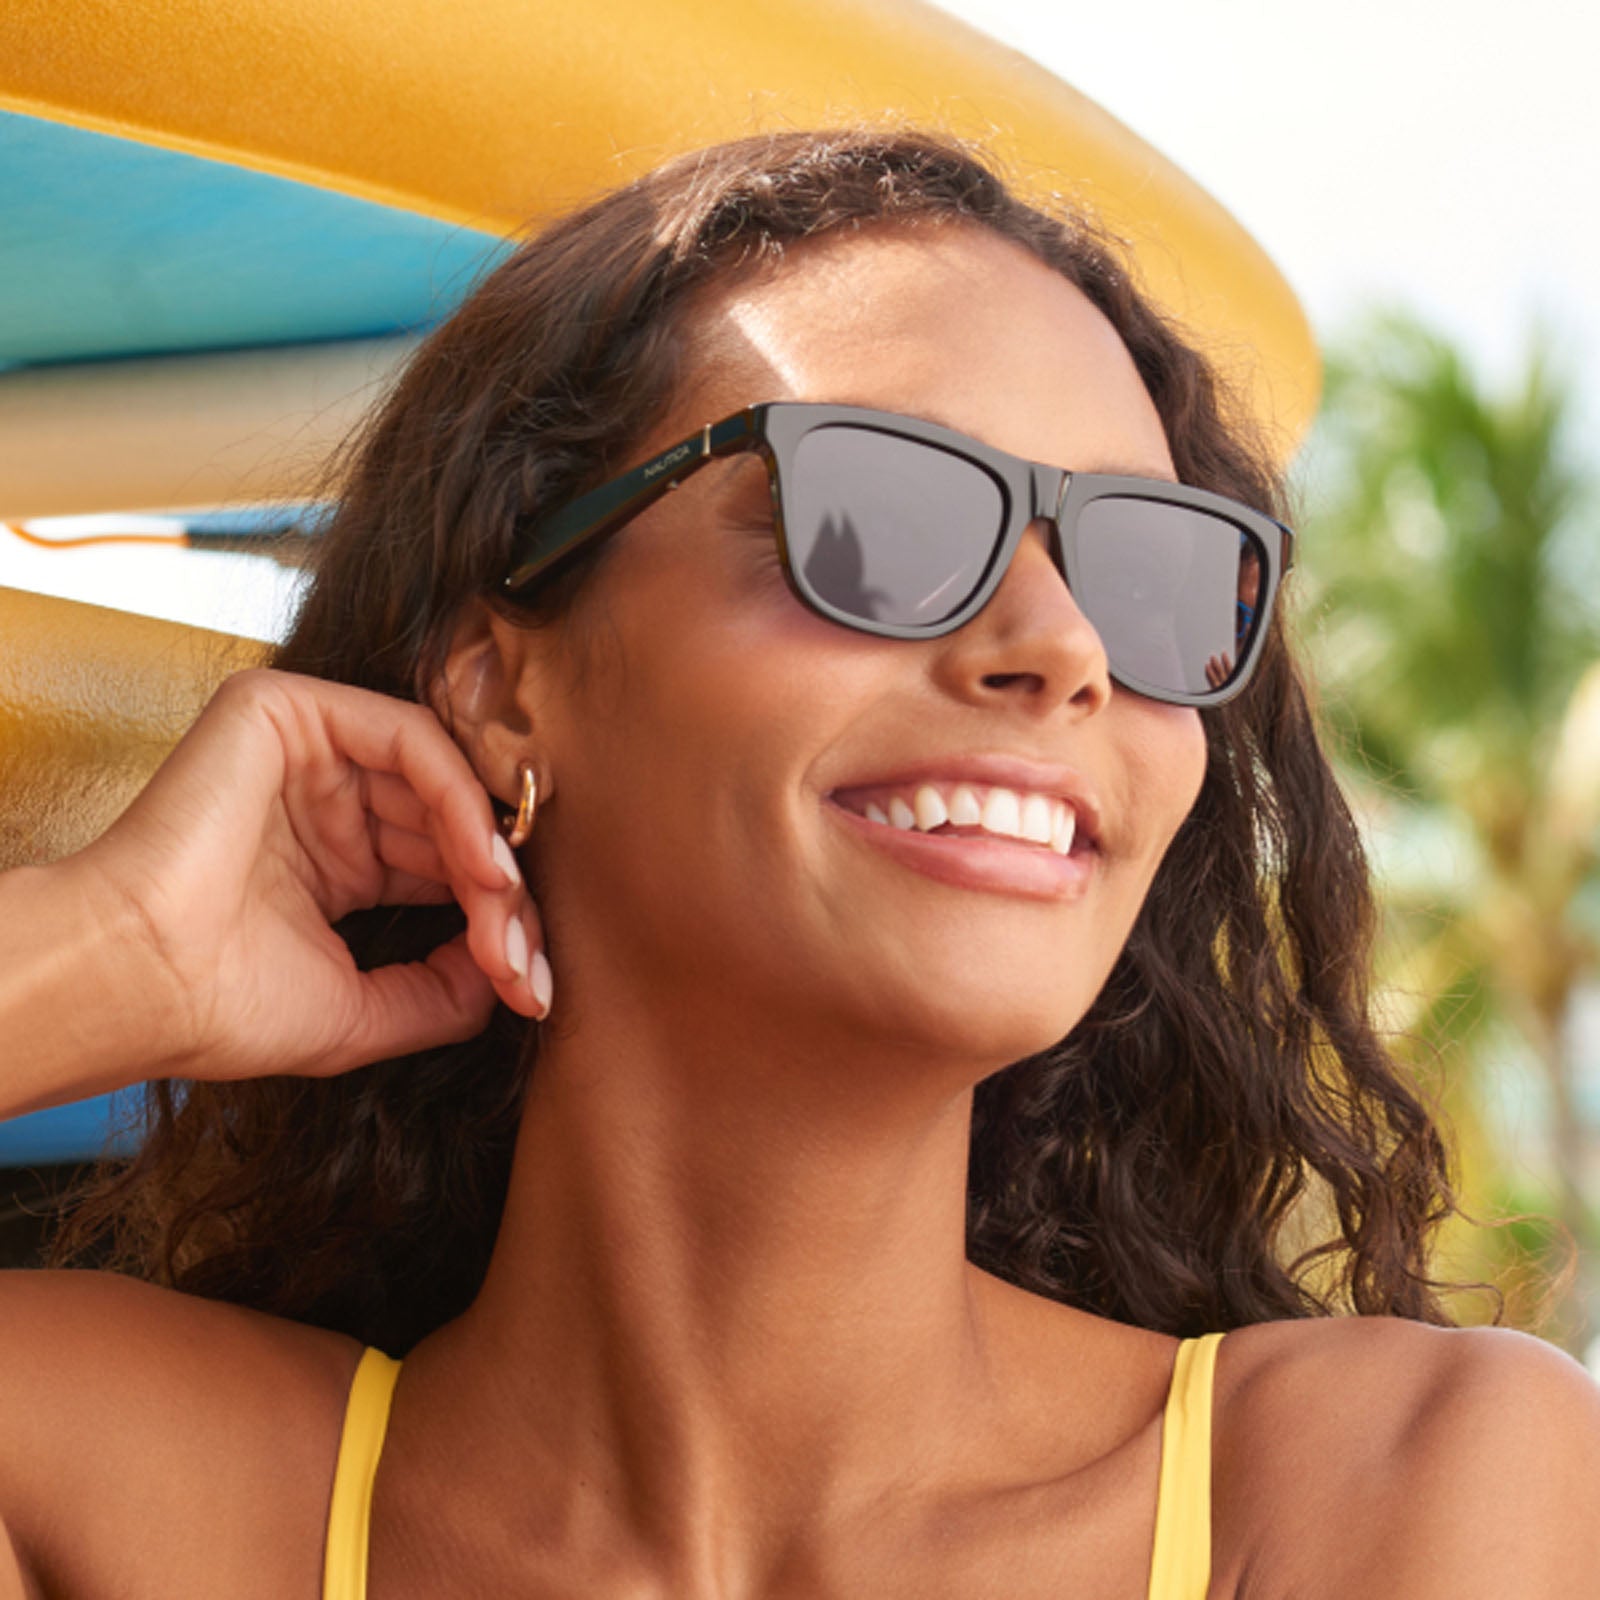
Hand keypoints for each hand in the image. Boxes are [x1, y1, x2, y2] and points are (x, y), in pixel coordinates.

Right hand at [70, 667, 546, 1083]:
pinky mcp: (289, 710)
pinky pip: (411, 740)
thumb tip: (515, 975)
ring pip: (443, 782)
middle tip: (529, 966)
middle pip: (453, 825)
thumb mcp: (364, 1011)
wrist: (136, 984)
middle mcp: (328, 800)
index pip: (446, 869)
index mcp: (338, 860)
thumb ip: (446, 992)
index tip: (531, 991)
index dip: (499, 923)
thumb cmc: (223, 1006)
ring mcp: (309, 751)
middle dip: (504, 899)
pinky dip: (461, 802)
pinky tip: (485, 869)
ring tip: (507, 921)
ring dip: (491, 855)